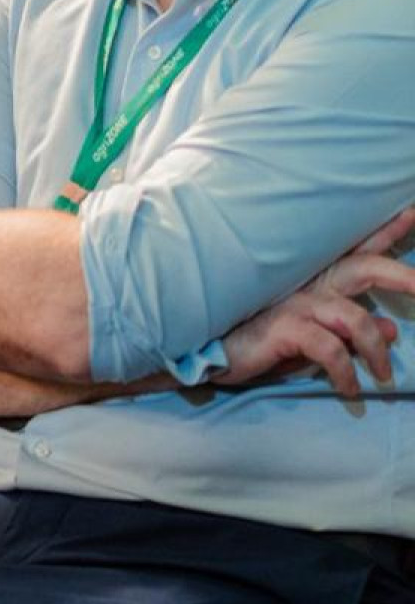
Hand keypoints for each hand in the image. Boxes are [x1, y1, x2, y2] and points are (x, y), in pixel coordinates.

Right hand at [217, 205, 414, 395]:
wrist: (208, 353)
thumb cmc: (258, 342)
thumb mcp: (313, 338)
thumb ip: (350, 332)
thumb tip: (392, 330)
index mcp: (314, 280)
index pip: (356, 251)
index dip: (385, 232)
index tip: (411, 213)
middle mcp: (307, 284)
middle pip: (365, 268)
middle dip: (403, 276)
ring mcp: (295, 303)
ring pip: (355, 320)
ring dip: (377, 352)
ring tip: (385, 377)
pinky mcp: (284, 328)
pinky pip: (330, 349)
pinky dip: (346, 372)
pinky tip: (348, 389)